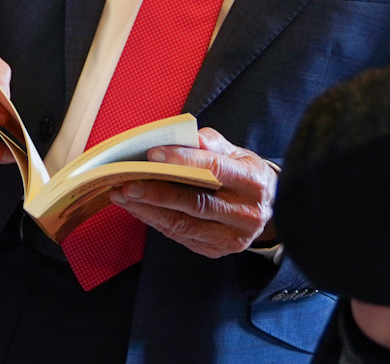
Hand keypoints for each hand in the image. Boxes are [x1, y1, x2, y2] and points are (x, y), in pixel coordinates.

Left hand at [109, 127, 275, 257]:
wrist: (267, 208)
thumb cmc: (243, 174)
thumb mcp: (237, 152)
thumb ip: (212, 143)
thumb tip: (188, 138)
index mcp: (254, 182)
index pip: (215, 169)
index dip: (182, 160)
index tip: (152, 154)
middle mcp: (246, 214)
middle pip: (196, 203)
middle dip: (157, 192)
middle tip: (127, 182)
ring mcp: (232, 237)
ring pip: (184, 224)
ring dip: (148, 210)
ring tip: (122, 195)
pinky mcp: (216, 250)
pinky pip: (180, 236)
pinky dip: (155, 221)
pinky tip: (136, 208)